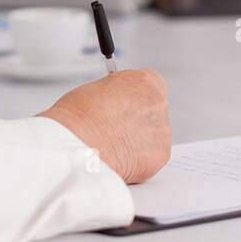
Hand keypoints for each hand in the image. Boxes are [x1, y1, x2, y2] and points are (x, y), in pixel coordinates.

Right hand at [39, 69, 171, 183]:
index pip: (152, 84)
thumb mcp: (96, 88)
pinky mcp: (159, 156)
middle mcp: (158, 103)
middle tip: (117, 127)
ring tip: (112, 144)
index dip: (137, 95)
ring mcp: (162, 131)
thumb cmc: (79, 116)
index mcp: (145, 81)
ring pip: (154, 136)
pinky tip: (118, 157)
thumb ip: (116, 93)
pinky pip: (151, 157)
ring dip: (139, 140)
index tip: (128, 102)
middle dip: (138, 119)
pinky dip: (138, 160)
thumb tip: (117, 100)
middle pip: (154, 111)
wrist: (78, 145)